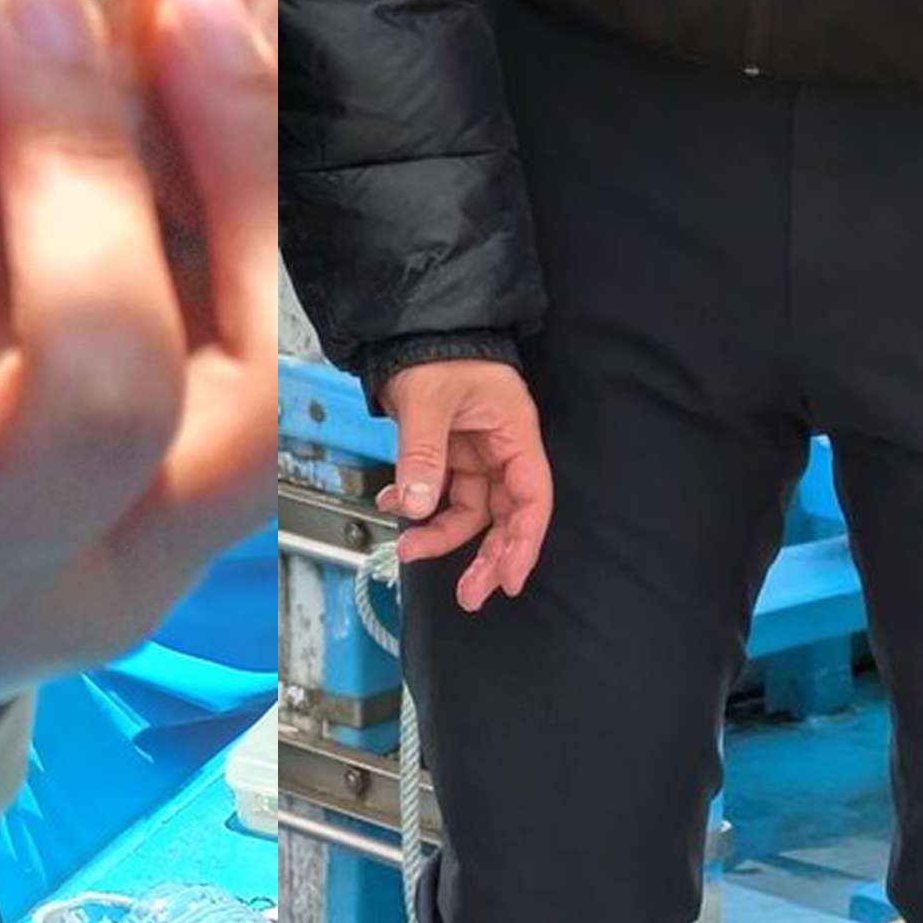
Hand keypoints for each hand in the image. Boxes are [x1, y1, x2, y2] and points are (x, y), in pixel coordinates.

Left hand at [379, 358, 549, 610]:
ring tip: (408, 548)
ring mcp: (475, 452)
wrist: (410, 326)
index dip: (525, 543)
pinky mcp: (449, 452)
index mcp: (514, 433)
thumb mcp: (428, 399)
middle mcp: (501, 448)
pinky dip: (417, 505)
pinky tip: (390, 506)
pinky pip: (440, 491)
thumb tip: (418, 506)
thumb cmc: (436, 350)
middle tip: (469, 596)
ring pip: (468, 510)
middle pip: (504, 515)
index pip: (532, 498)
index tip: (509, 580)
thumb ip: (423, 453)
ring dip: (441, 534)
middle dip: (486, 557)